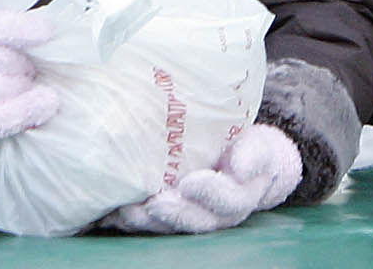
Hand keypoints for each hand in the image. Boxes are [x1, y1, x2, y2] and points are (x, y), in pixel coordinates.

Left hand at [102, 124, 303, 233]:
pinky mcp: (166, 214)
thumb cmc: (249, 152)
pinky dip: (130, 220)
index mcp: (239, 199)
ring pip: (168, 226)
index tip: (189, 183)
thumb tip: (240, 168)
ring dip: (147, 221)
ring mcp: (188, 217)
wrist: (239, 165)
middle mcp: (213, 216)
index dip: (208, 194)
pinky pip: (148, 222)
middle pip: (194, 221)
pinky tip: (113, 212)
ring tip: (129, 210)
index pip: (228, 201)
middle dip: (173, 213)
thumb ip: (253, 155)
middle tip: (154, 203)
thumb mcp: (259, 147)